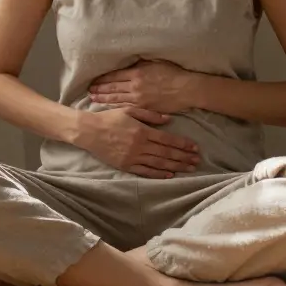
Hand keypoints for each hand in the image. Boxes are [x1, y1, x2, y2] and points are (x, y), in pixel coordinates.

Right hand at [76, 107, 199, 178]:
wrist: (89, 131)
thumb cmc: (110, 118)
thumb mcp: (129, 110)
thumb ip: (150, 115)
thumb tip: (169, 120)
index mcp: (142, 131)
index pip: (168, 139)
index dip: (183, 144)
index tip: (195, 147)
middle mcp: (140, 146)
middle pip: (166, 153)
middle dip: (183, 157)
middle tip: (197, 161)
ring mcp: (133, 157)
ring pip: (159, 163)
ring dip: (175, 166)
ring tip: (188, 168)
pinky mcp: (126, 166)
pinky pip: (145, 172)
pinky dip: (158, 174)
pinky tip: (169, 175)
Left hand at [88, 60, 194, 114]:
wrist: (186, 89)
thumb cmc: (172, 74)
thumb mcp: (154, 62)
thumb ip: (139, 64)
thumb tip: (127, 62)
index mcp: (137, 72)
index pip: (114, 76)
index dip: (102, 79)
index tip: (93, 80)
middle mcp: (135, 86)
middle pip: (112, 88)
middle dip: (99, 89)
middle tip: (88, 90)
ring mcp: (139, 98)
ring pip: (117, 99)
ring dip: (103, 99)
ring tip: (93, 99)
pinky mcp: (144, 108)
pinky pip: (126, 108)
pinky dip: (115, 107)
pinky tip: (108, 108)